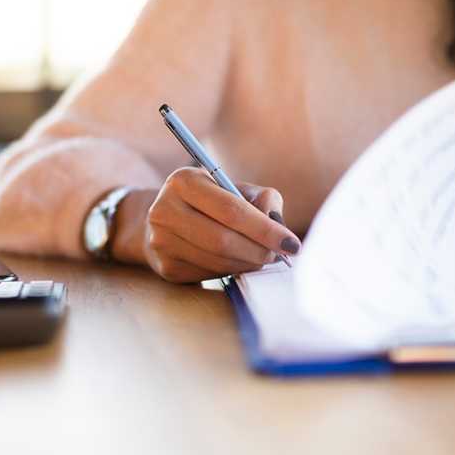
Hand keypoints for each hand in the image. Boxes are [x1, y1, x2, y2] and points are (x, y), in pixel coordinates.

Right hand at [136, 167, 300, 282]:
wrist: (166, 221)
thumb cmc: (210, 202)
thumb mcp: (234, 188)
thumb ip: (262, 198)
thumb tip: (277, 223)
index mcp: (183, 180)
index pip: (231, 210)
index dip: (265, 229)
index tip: (292, 243)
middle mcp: (164, 210)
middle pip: (222, 240)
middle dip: (259, 251)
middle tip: (279, 255)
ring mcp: (161, 241)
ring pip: (217, 261)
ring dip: (248, 263)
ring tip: (262, 257)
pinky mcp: (166, 267)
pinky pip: (209, 274)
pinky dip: (232, 271)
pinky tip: (239, 262)